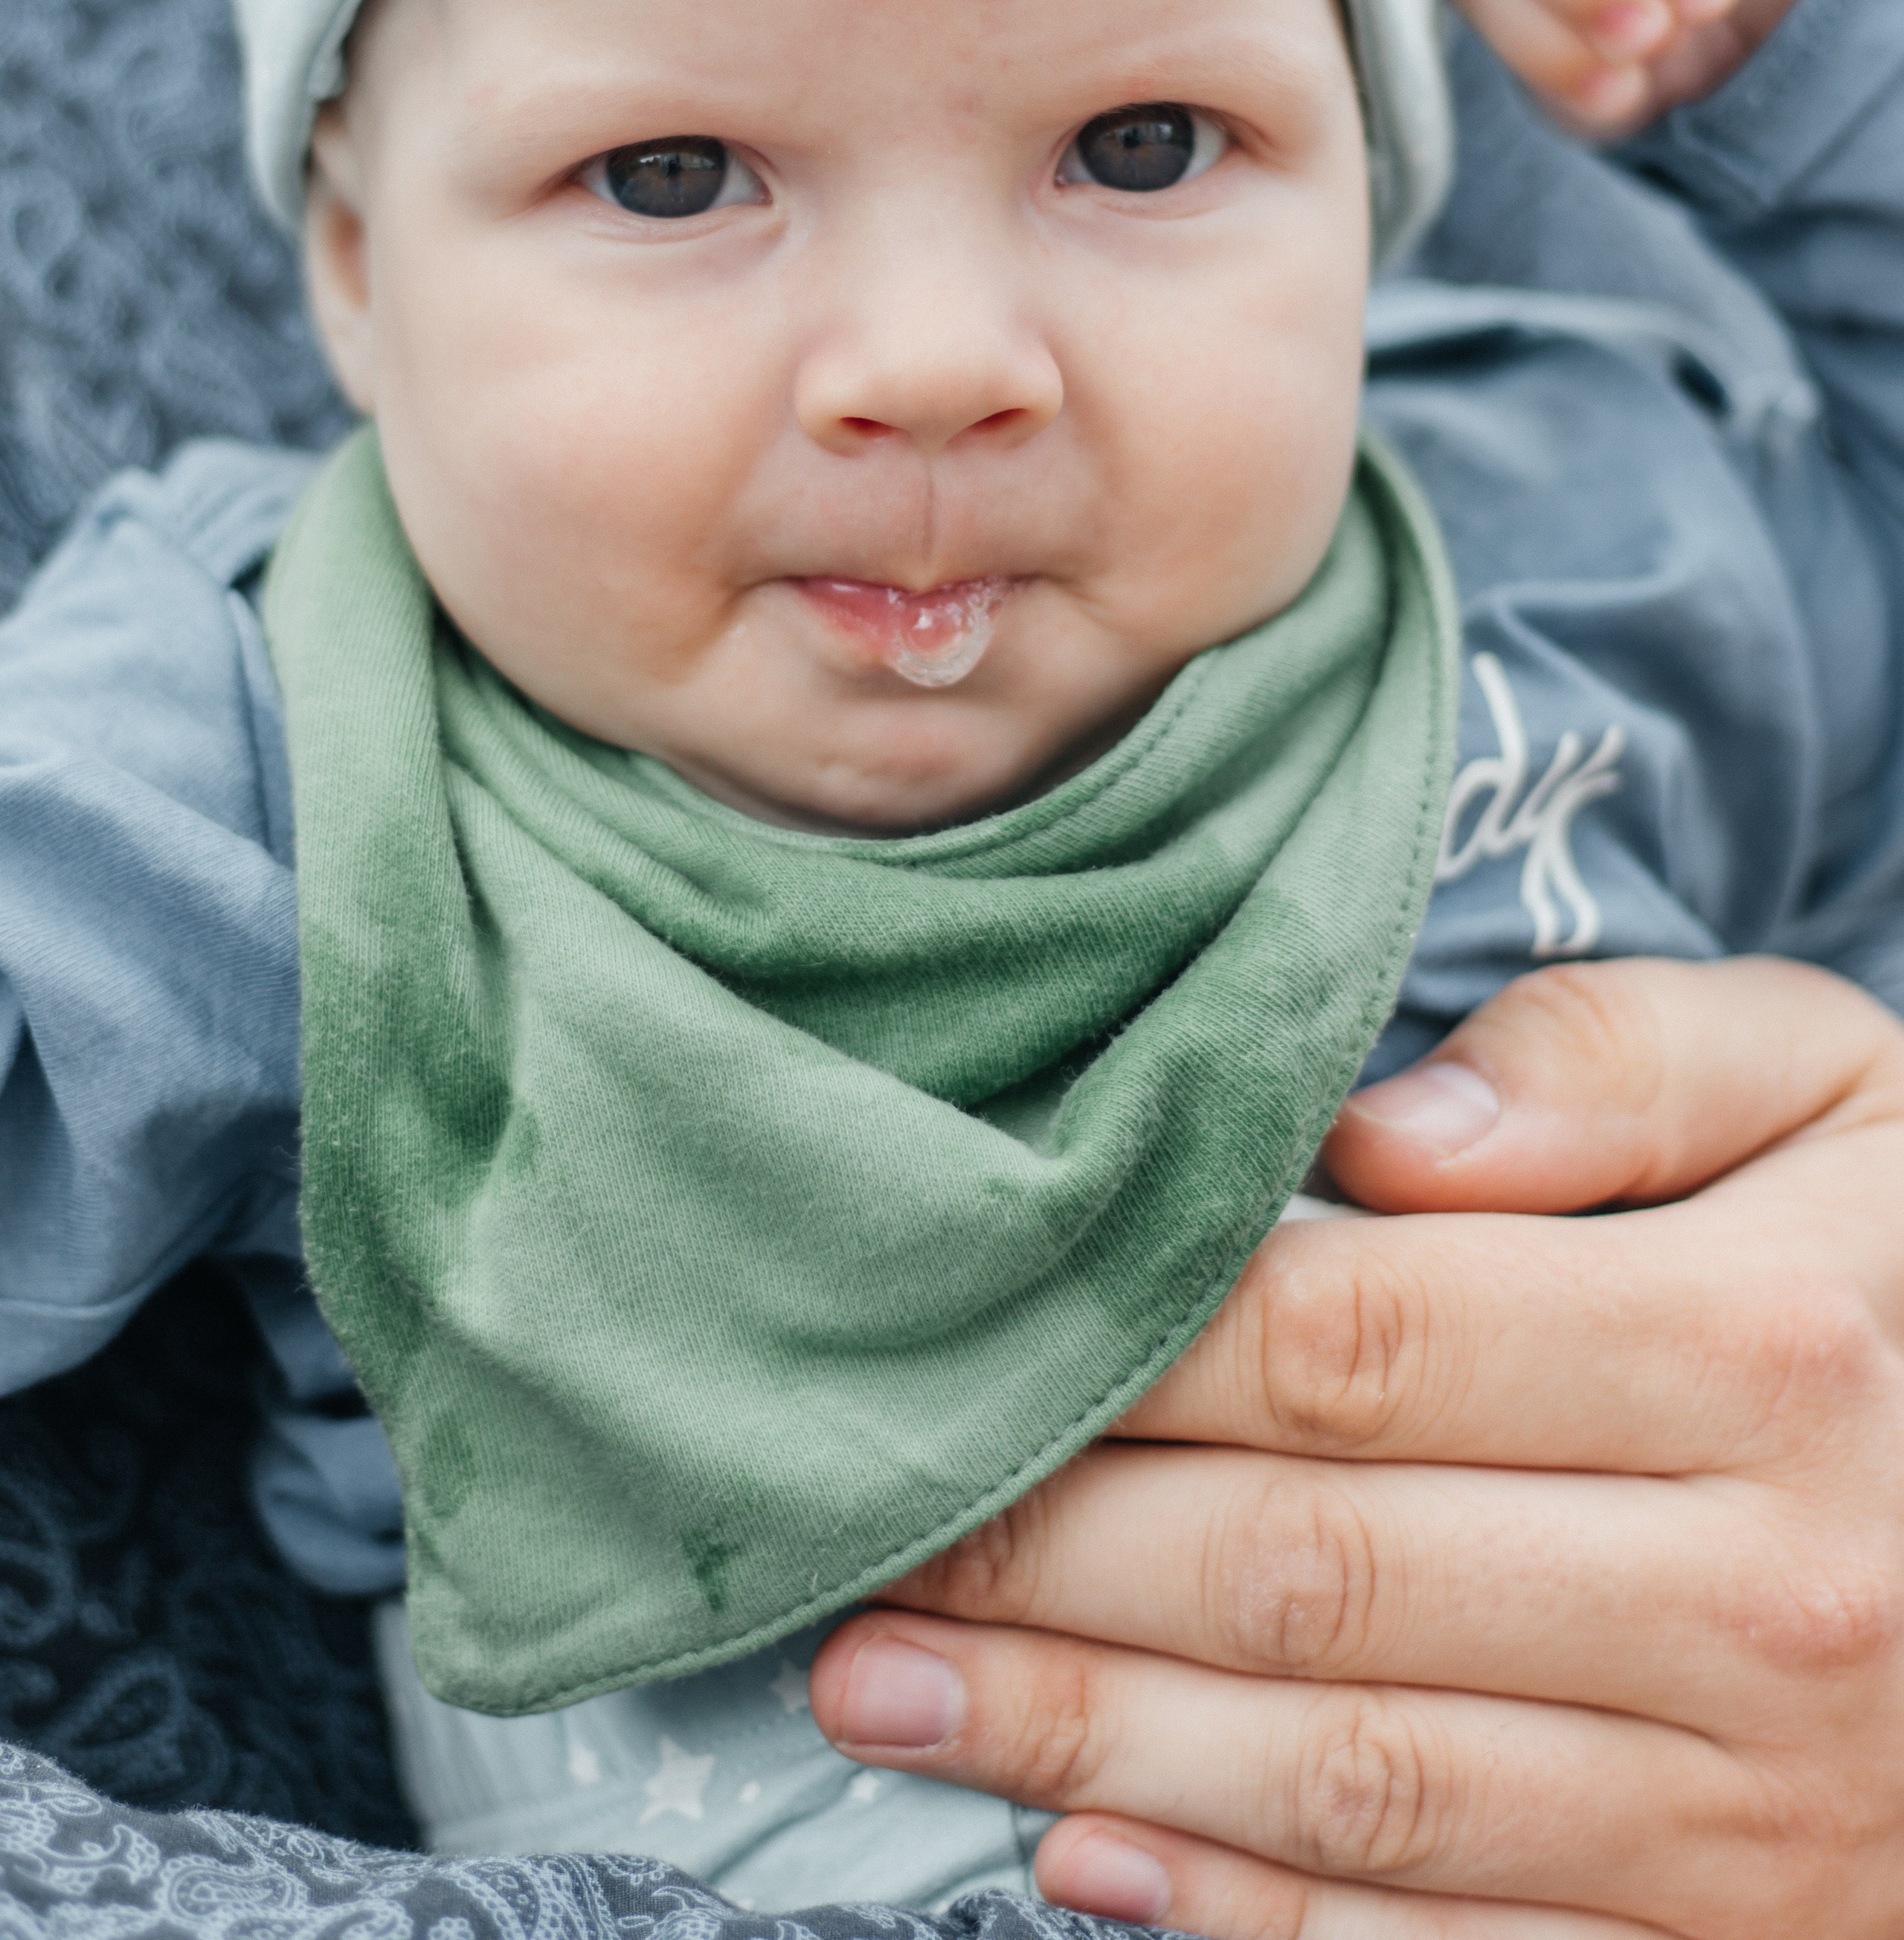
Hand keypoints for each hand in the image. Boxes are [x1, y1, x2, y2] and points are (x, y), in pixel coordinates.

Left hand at [809, 957, 1903, 1935]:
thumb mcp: (1850, 1090)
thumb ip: (1623, 1063)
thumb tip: (1374, 1137)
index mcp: (1766, 1346)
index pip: (1359, 1345)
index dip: (1129, 1353)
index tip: (960, 1342)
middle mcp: (1764, 1593)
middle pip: (1315, 1573)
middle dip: (1048, 1561)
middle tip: (852, 1542)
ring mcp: (1759, 1810)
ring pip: (1350, 1778)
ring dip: (1085, 1743)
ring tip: (883, 1697)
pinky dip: (1254, 1920)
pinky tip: (1085, 1862)